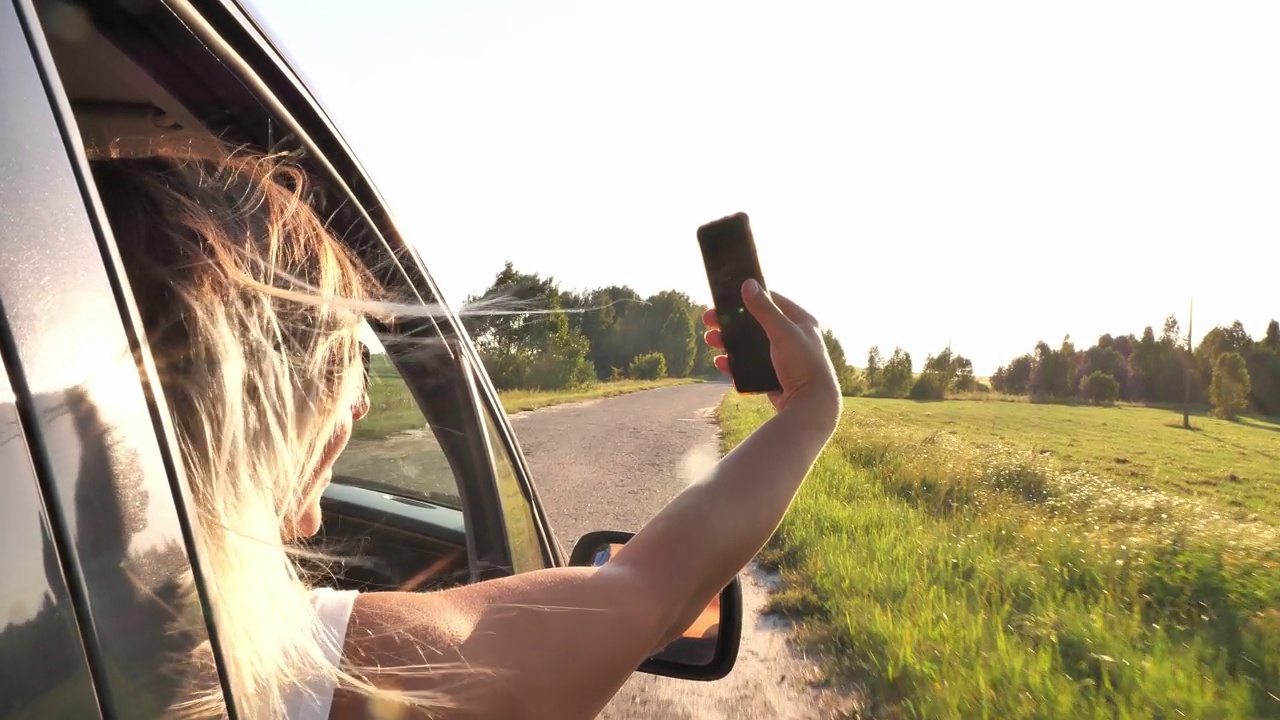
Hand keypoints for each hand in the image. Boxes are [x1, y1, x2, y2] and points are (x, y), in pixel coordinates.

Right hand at [703, 280, 839, 415]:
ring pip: (751, 347)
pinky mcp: (776, 377)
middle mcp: (794, 338)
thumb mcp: (782, 332)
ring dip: (730, 344)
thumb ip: (764, 309)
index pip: (773, 301)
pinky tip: (722, 364)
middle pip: (756, 325)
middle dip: (732, 324)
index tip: (726, 298)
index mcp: (802, 322)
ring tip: (711, 342)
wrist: (811, 406)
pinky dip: (736, 365)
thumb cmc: (803, 365)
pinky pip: (751, 368)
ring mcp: (784, 358)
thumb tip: (748, 284)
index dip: (748, 298)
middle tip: (710, 322)